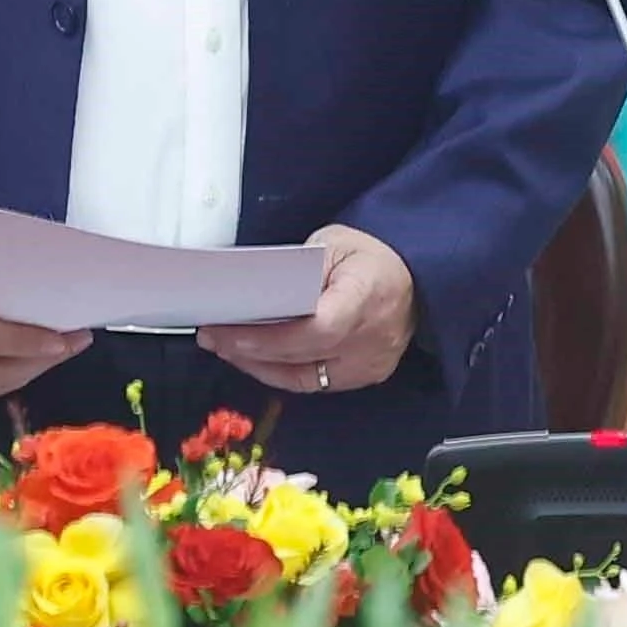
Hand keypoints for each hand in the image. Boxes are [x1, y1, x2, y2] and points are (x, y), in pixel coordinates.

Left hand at [202, 224, 414, 396]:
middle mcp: (372, 339)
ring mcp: (370, 364)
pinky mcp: (365, 377)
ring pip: (304, 378)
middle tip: (211, 335)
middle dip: (249, 350)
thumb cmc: (370, 255)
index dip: (268, 338)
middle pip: (302, 357)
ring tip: (224, 347)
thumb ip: (298, 271)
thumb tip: (253, 296)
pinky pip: (315, 383)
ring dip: (259, 365)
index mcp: (366, 296)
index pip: (317, 329)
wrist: (415, 276)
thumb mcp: (333, 244)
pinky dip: (281, 372)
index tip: (227, 332)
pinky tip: (254, 359)